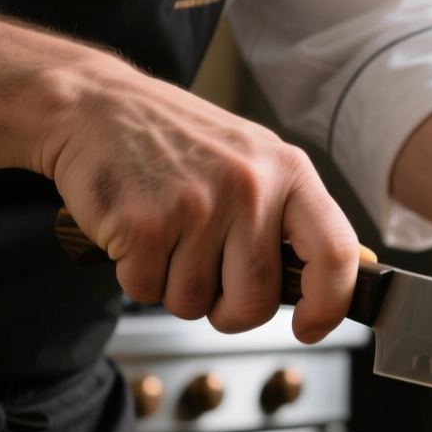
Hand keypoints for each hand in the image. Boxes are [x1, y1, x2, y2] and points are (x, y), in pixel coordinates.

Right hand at [43, 61, 359, 340]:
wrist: (94, 105)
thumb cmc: (179, 140)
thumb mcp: (255, 159)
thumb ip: (292, 216)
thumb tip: (334, 278)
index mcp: (288, 171)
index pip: (336, 252)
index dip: (328, 305)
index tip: (310, 326)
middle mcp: (249, 187)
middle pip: (256, 301)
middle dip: (229, 311)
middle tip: (210, 282)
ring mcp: (196, 205)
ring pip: (194, 303)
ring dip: (175, 287)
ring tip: (167, 235)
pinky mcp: (142, 224)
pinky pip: (147, 291)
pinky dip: (137, 275)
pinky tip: (138, 232)